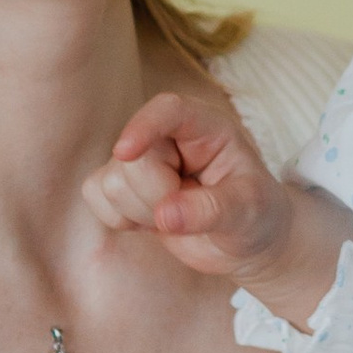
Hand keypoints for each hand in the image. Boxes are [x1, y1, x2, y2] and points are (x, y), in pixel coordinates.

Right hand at [82, 91, 351, 322]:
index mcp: (205, 127)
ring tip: (179, 216)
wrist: (246, 242)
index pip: (168, 110)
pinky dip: (121, 220)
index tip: (125, 151)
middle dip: (156, 196)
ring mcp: (141, 161)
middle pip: (132, 160)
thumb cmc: (256, 215)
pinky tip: (153, 224)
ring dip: (141, 212)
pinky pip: (95, 197)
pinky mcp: (122, 186)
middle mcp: (168, 137)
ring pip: (110, 182)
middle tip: (194, 211)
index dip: (144, 126)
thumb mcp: (248, 211)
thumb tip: (163, 216)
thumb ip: (211, 210)